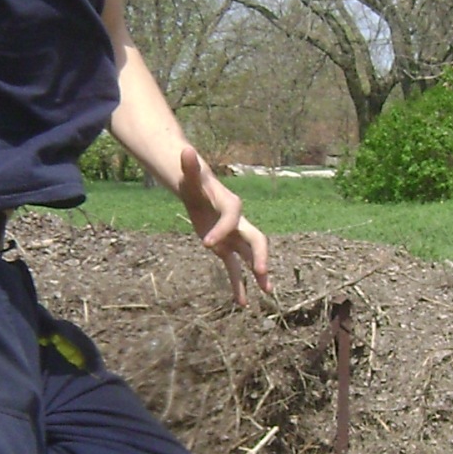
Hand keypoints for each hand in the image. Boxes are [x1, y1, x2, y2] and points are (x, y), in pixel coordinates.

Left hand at [176, 143, 270, 306]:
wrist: (197, 190)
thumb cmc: (193, 182)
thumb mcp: (189, 176)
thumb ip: (188, 166)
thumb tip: (185, 150)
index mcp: (230, 205)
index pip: (233, 218)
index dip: (223, 230)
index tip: (206, 245)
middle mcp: (238, 222)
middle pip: (256, 239)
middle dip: (260, 255)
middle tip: (261, 271)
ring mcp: (233, 237)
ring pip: (251, 257)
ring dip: (259, 274)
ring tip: (267, 293)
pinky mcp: (225, 248)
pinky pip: (235, 268)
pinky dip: (238, 285)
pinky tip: (242, 303)